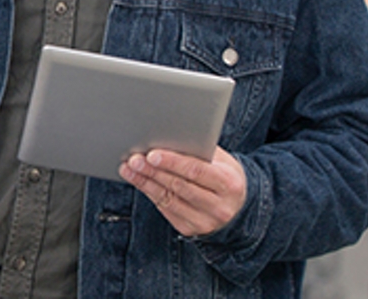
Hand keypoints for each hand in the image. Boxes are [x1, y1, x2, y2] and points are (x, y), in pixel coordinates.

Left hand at [119, 146, 245, 236]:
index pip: (196, 171)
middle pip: (179, 186)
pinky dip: (149, 193)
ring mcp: (205, 222)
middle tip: (134, 159)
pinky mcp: (190, 229)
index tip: (152, 154)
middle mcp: (219, 207)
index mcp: (229, 184)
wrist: (238, 207)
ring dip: (145, 183)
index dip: (172, 162)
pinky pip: (165, 209)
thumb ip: (199, 151)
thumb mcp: (222, 161)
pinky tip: (139, 181)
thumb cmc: (224, 176)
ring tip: (129, 169)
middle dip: (153, 172)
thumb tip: (168, 138)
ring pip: (168, 199)